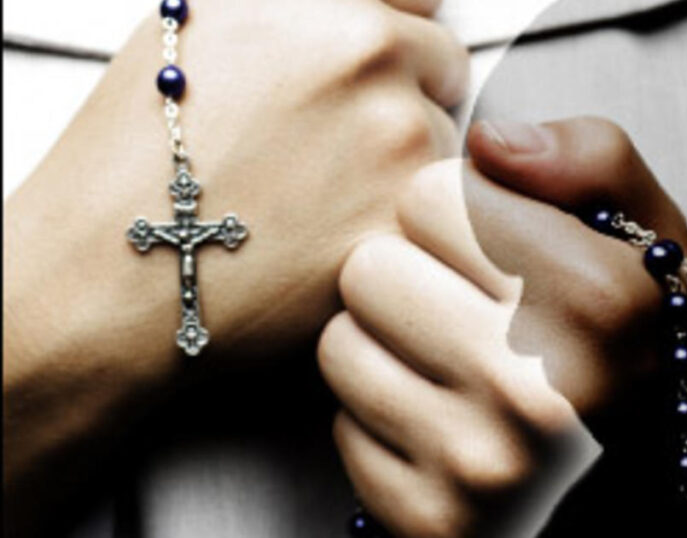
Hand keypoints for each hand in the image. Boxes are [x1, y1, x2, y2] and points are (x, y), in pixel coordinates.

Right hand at [3, 0, 465, 532]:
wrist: (109, 276)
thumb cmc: (137, 161)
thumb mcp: (203, 35)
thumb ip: (300, 17)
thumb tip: (367, 15)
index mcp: (321, 3)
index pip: (421, 0)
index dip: (403, 39)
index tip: (386, 70)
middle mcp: (367, 53)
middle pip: (444, 68)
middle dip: (411, 101)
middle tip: (348, 153)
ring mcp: (398, 136)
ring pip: (446, 145)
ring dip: (411, 168)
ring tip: (328, 206)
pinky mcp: (407, 220)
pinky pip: (442, 215)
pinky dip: (406, 229)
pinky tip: (341, 245)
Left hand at [319, 117, 686, 535]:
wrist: (661, 479)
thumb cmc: (643, 341)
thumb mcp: (653, 229)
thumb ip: (589, 154)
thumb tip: (489, 141)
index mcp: (596, 302)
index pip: (427, 195)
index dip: (461, 211)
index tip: (497, 245)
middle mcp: (538, 393)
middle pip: (370, 267)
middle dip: (415, 274)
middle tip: (472, 306)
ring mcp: (481, 469)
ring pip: (340, 343)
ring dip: (390, 343)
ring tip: (457, 359)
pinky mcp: (432, 522)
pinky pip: (341, 423)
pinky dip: (385, 416)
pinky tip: (447, 417)